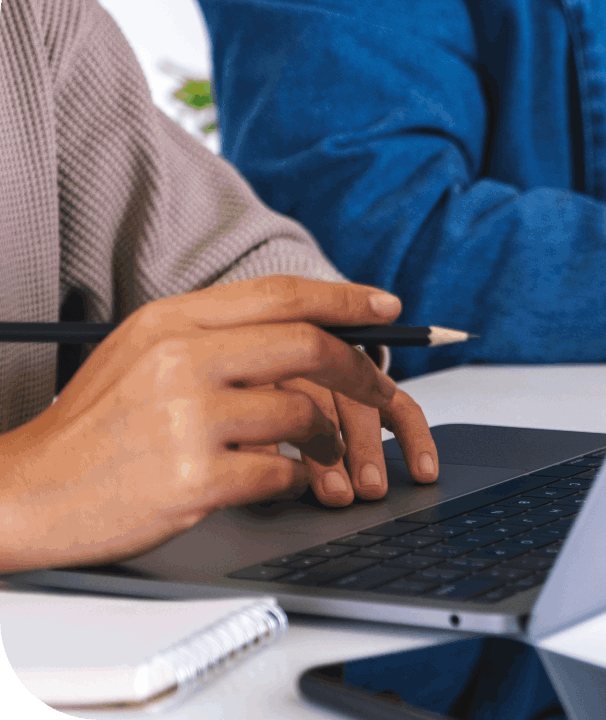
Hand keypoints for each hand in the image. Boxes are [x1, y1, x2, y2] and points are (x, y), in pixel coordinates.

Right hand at [0, 277, 437, 572]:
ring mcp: (187, 418)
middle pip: (308, 346)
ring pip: (303, 412)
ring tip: (318, 452)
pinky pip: (283, 471)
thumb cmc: (94, 429)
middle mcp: (179, 359)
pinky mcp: (196, 476)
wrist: (25, 493)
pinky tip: (280, 481)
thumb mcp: (141, 355)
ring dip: (327, 437)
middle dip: (360, 370)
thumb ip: (214, 336)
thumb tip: (304, 328)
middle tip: (381, 389)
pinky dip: (296, 478)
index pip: (280, 294)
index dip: (346, 299)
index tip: (388, 309)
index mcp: (170, 322)